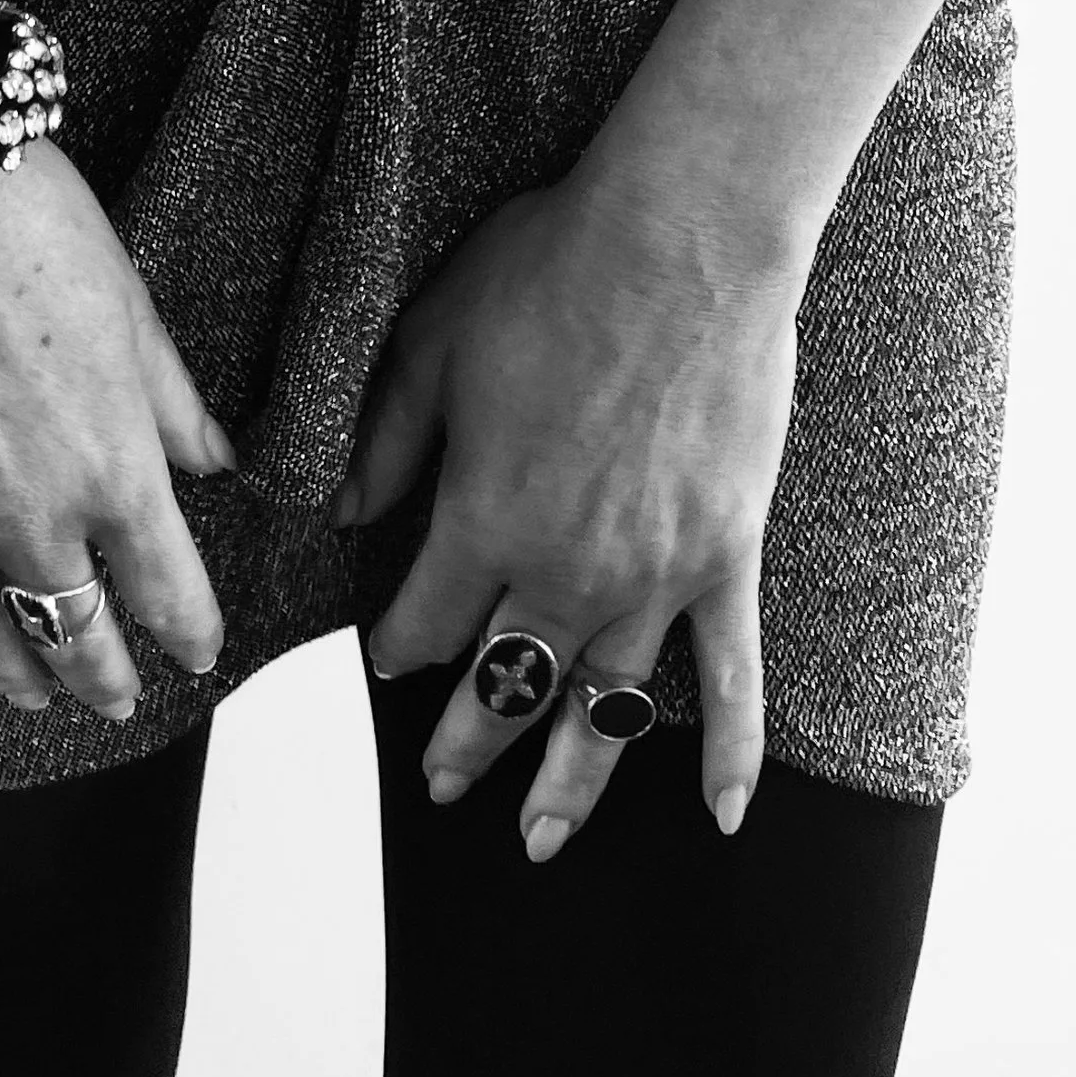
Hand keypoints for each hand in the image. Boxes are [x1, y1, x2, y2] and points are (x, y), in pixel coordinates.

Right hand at [0, 140, 235, 718]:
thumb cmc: (39, 233)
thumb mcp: (136, 316)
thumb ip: (176, 408)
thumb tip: (218, 464)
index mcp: (116, 476)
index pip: (169, 595)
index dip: (189, 634)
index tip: (197, 651)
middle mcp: (31, 518)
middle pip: (74, 639)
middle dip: (102, 677)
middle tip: (112, 699)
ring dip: (12, 674)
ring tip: (32, 694)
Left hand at [332, 153, 800, 856]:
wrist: (683, 239)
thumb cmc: (550, 270)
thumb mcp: (432, 343)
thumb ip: (384, 439)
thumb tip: (339, 510)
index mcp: (483, 521)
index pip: (424, 622)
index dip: (396, 645)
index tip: (382, 655)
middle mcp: (566, 571)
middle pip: (507, 686)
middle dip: (467, 742)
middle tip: (440, 785)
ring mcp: (656, 576)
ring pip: (604, 707)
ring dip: (571, 779)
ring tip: (541, 838)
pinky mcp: (727, 556)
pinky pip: (736, 679)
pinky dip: (731, 756)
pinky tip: (723, 816)